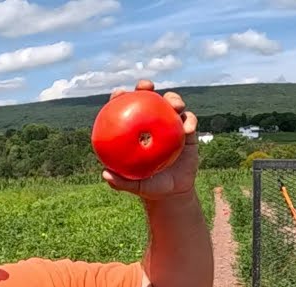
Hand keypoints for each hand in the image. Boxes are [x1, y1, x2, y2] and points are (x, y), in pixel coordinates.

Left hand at [101, 79, 199, 200]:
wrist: (173, 192)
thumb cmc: (150, 186)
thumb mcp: (135, 185)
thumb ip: (120, 182)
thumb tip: (106, 174)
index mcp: (135, 130)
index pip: (125, 108)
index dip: (120, 97)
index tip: (119, 93)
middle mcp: (152, 123)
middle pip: (148, 98)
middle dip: (145, 86)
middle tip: (146, 86)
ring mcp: (170, 125)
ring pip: (172, 104)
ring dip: (174, 99)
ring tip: (175, 105)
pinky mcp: (187, 131)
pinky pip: (190, 120)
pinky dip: (189, 121)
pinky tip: (188, 128)